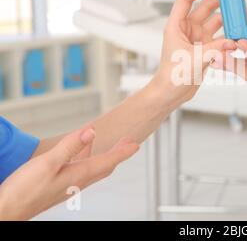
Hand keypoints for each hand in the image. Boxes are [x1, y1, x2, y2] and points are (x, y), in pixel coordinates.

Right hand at [0, 127, 137, 219]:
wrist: (6, 212)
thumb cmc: (24, 190)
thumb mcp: (48, 163)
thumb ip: (70, 147)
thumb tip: (91, 131)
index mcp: (79, 175)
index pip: (108, 162)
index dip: (123, 152)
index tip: (136, 144)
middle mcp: (77, 182)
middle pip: (104, 166)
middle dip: (117, 153)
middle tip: (128, 142)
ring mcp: (67, 185)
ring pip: (91, 168)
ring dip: (101, 154)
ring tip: (105, 142)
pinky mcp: (57, 186)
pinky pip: (78, 169)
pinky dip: (83, 157)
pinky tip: (77, 151)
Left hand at [151, 0, 246, 105]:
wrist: (171, 93)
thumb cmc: (172, 76)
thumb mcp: (194, 60)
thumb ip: (214, 49)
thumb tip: (233, 41)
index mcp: (176, 26)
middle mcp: (187, 29)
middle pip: (205, 8)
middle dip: (221, 0)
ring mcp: (197, 39)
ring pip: (215, 22)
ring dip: (229, 18)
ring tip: (244, 13)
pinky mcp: (205, 49)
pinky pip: (220, 37)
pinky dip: (230, 34)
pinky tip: (241, 32)